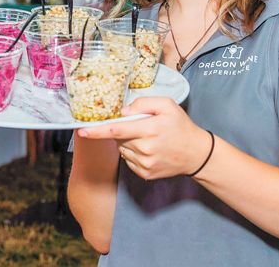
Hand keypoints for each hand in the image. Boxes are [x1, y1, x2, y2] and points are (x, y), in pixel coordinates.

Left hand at [77, 97, 211, 179]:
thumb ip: (144, 103)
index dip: (97, 131)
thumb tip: (123, 112)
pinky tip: (148, 149)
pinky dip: (133, 153)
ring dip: (128, 142)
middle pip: (119, 139)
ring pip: (123, 149)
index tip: (81, 130)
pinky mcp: (144, 174)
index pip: (116, 130)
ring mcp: (144, 164)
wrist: (196, 154)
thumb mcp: (167, 105)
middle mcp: (145, 149)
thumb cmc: (181, 126)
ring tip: (147, 138)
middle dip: (123, 131)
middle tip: (141, 127)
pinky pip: (129, 160)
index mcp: (149, 130)